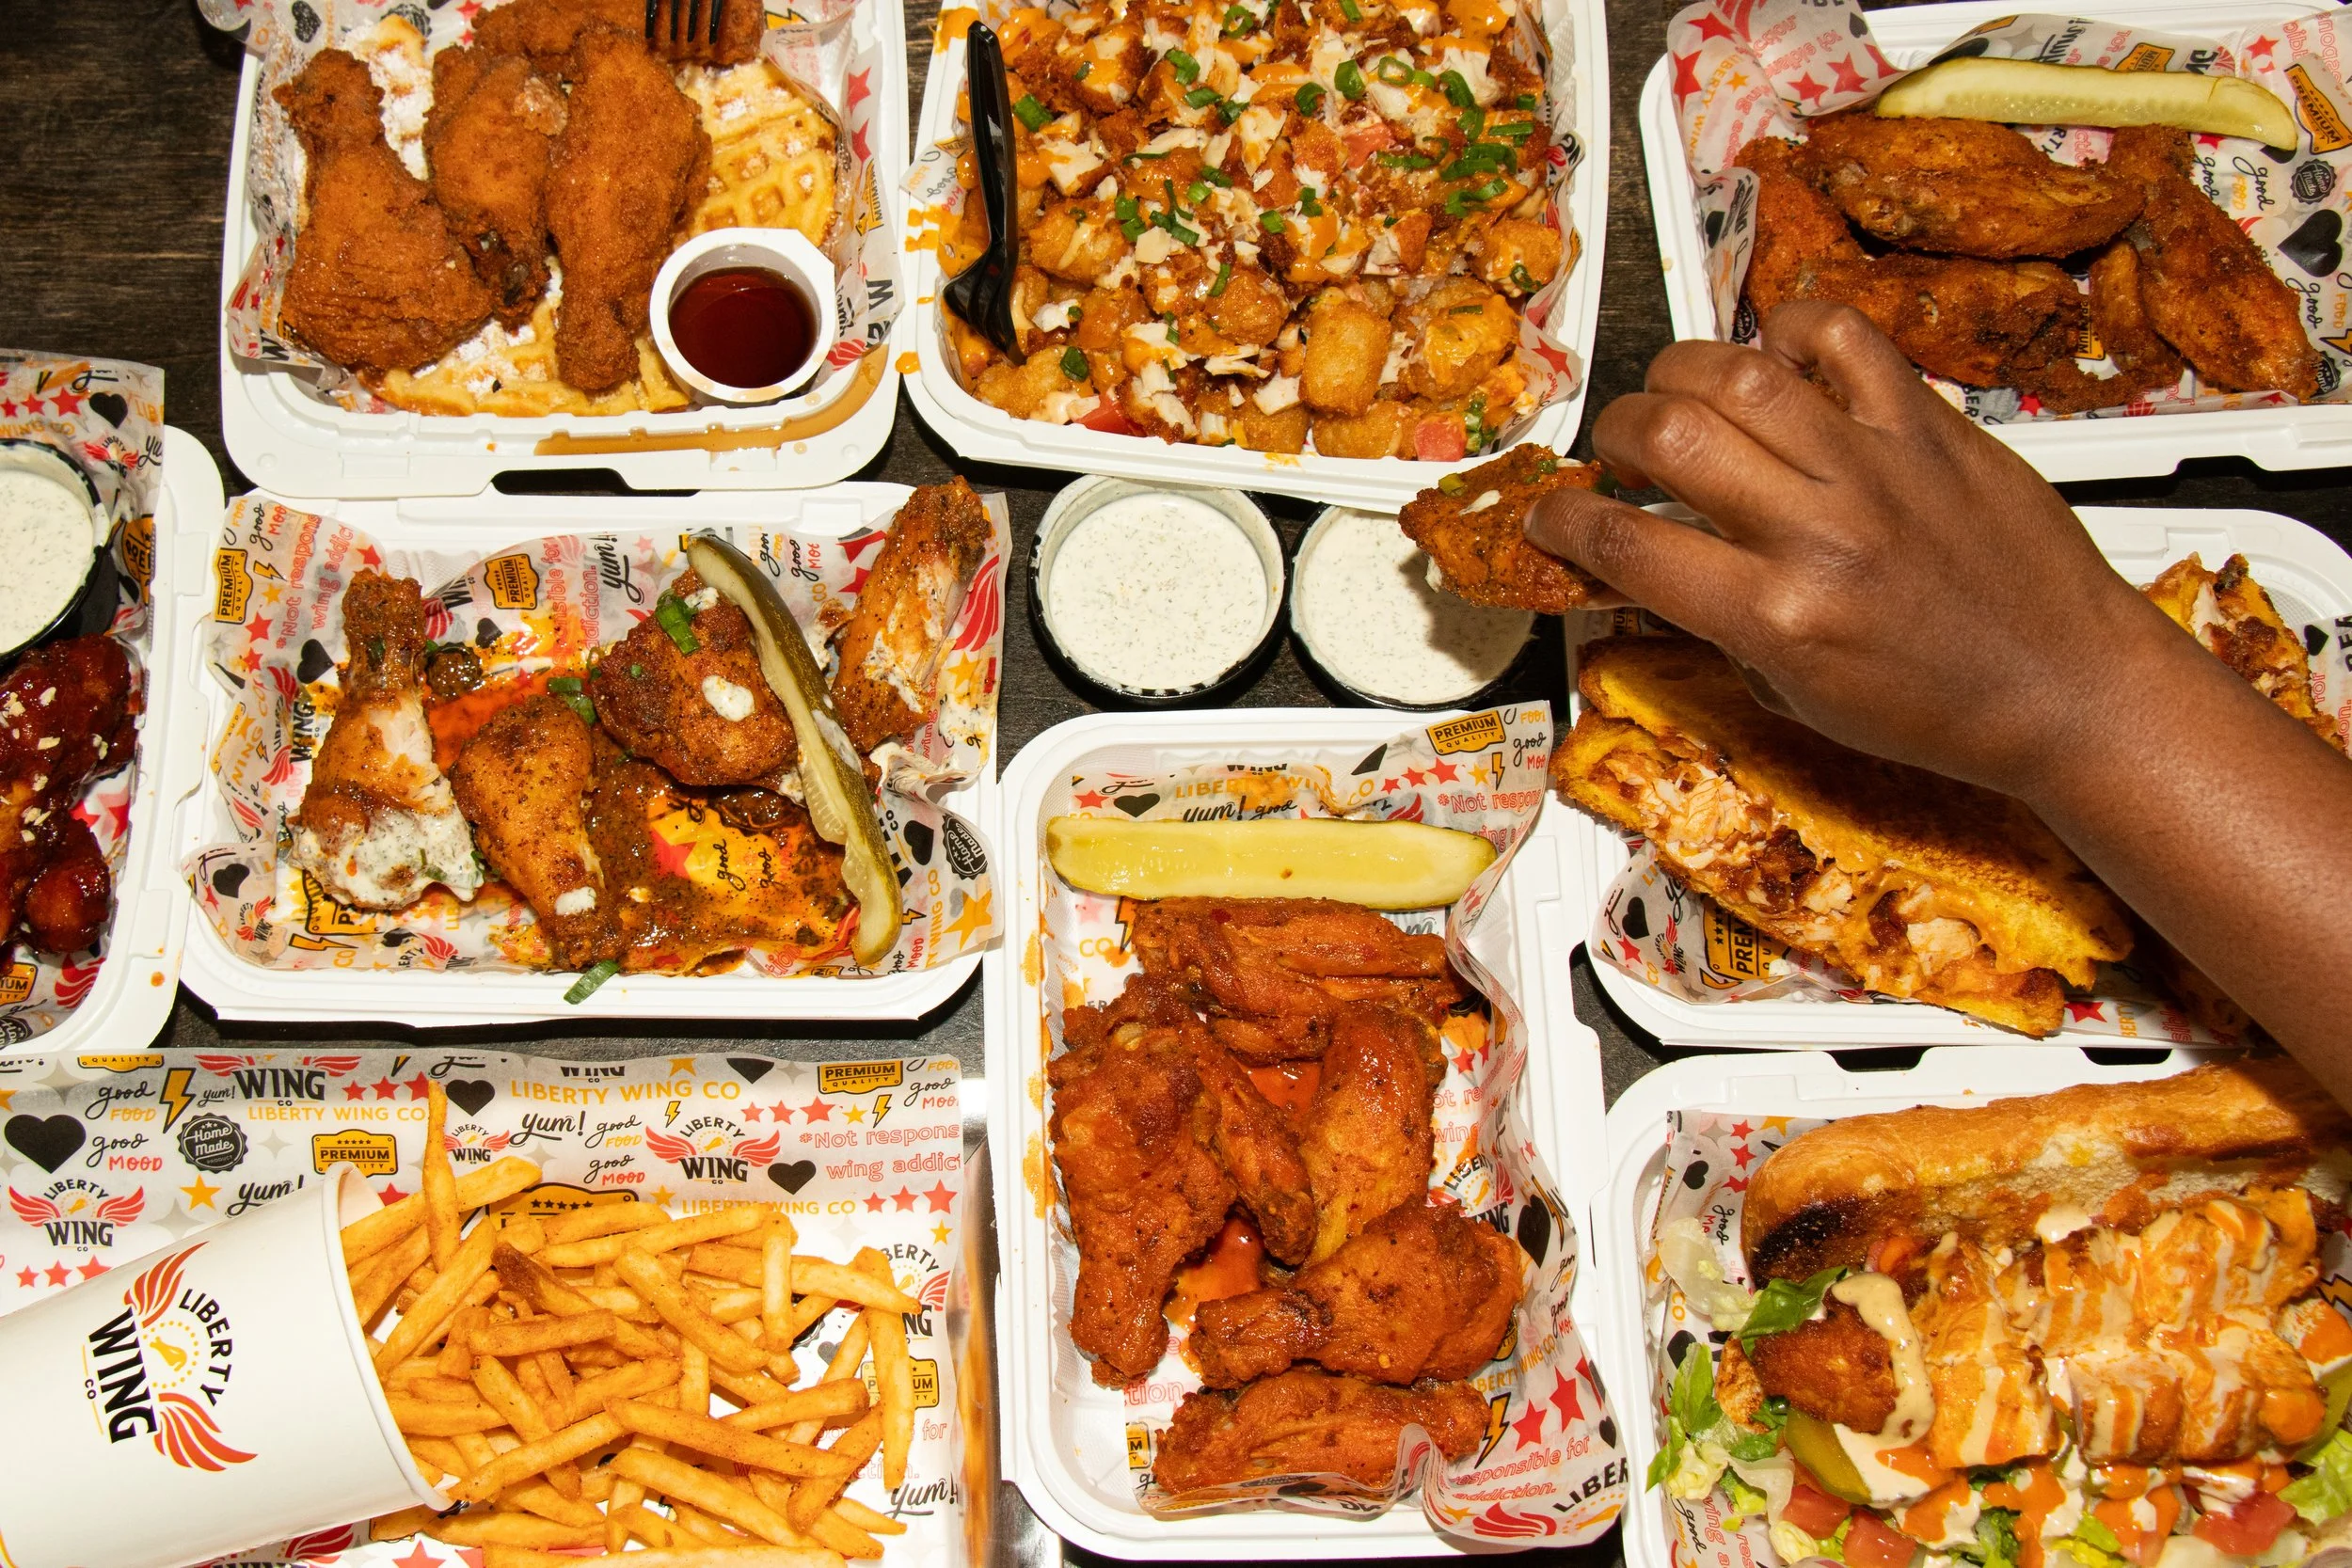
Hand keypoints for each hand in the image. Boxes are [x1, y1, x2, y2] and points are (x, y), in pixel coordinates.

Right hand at [1525, 301, 2197, 799]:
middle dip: (1615, 436)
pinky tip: (1777, 360)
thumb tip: (1645, 572)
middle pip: (1666, 435)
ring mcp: (1877, 469)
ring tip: (1679, 398)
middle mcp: (1821, 534)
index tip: (1551, 516)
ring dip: (1681, 375)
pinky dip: (1791, 330)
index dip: (1563, 523)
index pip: (1626, 545)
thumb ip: (1715, 624)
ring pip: (1738, 372)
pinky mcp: (1929, 427)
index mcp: (1779, 617)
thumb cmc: (1943, 709)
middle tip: (1620, 454)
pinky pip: (1842, 337)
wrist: (2069, 691)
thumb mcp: (1796, 694)